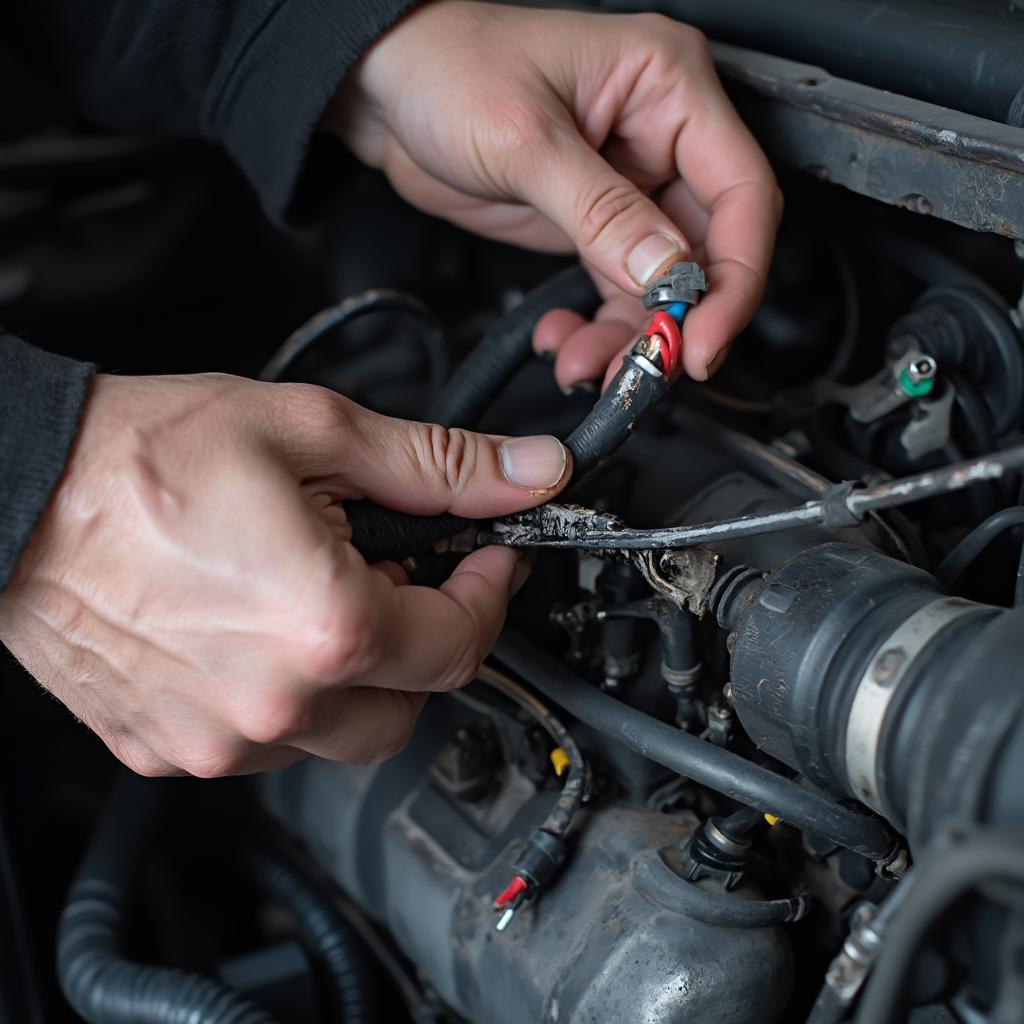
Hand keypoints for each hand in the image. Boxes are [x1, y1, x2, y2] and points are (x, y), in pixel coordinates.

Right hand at [0, 374, 569, 775]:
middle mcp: (276, 703)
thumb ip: (438, 465)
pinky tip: (258, 632)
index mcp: (327, 625)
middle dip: (428, 638)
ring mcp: (217, 739)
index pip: (463, 641)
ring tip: (318, 596)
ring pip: (343, 733)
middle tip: (400, 574)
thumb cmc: (138, 458)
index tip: (486, 561)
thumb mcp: (313, 433)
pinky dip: (289, 696)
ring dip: (360, 673)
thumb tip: (525, 471)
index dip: (490, 593)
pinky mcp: (167, 749)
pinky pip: (266, 743)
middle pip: (414, 701)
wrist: (13, 490)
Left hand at [327, 1, 780, 386]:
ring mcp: (629, 186)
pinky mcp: (595, 225)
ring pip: (662, 285)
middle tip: (650, 369)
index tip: (703, 338)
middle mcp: (661, 136)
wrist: (386, 91)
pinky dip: (598, 329)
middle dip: (677, 320)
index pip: (741, 192)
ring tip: (586, 366)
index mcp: (669, 87)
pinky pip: (617, 292)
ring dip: (631, 337)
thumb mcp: (527, 141)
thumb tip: (665, 274)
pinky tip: (566, 344)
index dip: (735, 277)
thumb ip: (602, 212)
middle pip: (709, 250)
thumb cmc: (448, 68)